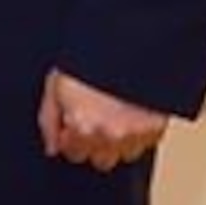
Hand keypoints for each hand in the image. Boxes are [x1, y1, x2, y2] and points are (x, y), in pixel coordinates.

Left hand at [38, 68, 168, 170]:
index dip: (71, 139)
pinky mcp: (156, 128)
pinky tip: (130, 112)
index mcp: (82, 125)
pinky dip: (138, 133)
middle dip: (94, 143)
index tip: (73, 127)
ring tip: (113, 114)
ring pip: (124, 154)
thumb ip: (49, 120)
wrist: (127, 45)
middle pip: (100, 160)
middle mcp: (109, 134)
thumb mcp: (55, 85)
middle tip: (93, 120)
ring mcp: (134, 133)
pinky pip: (145, 143)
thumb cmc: (88, 60)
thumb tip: (51, 147)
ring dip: (118, 141)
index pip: (74, 154)